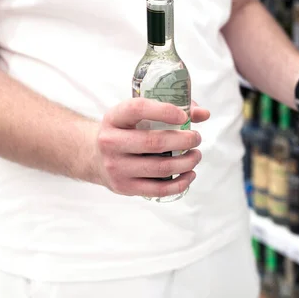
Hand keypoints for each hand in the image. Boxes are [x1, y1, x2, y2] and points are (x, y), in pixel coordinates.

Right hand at [94, 98, 209, 198]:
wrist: (94, 156)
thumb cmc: (126, 130)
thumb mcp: (138, 114)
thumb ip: (172, 109)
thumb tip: (204, 114)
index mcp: (114, 118)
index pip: (138, 109)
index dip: (164, 111)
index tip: (184, 116)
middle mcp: (110, 142)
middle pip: (154, 143)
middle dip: (184, 141)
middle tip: (196, 138)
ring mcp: (116, 167)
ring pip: (160, 168)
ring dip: (186, 162)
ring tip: (196, 155)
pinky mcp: (124, 187)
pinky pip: (158, 189)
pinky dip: (180, 183)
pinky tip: (189, 174)